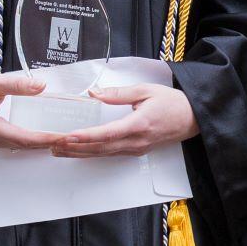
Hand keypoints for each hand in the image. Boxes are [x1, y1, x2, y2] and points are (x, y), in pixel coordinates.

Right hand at [0, 66, 62, 151]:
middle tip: (70, 139)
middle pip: (24, 145)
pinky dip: (29, 140)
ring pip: (19, 146)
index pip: (25, 138)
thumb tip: (41, 86)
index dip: (46, 139)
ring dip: (39, 143)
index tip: (63, 138)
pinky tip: (41, 135)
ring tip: (60, 138)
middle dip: (48, 143)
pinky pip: (13, 142)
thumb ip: (18, 85)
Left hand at [49, 82, 198, 156]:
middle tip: (53, 145)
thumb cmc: (171, 102)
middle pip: (100, 148)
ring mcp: (136, 149)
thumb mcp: (145, 91)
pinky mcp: (136, 151)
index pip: (107, 134)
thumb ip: (118, 94)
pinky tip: (80, 152)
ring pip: (103, 154)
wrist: (192, 118)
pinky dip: (92, 153)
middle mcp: (136, 141)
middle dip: (75, 148)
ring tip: (59, 150)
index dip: (86, 136)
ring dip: (80, 153)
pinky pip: (110, 154)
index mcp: (138, 125)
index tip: (68, 136)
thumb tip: (95, 93)